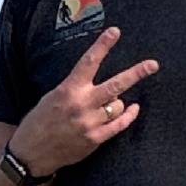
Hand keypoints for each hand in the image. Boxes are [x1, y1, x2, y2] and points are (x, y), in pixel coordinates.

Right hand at [13, 27, 158, 175]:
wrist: (31, 153)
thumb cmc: (40, 122)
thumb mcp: (51, 97)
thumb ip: (75, 89)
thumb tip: (98, 83)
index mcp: (68, 90)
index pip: (89, 62)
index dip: (102, 45)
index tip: (115, 32)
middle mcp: (81, 104)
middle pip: (116, 85)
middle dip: (136, 73)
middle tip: (153, 65)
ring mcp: (90, 123)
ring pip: (118, 105)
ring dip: (118, 102)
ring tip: (108, 104)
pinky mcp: (95, 139)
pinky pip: (119, 124)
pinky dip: (128, 115)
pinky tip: (133, 109)